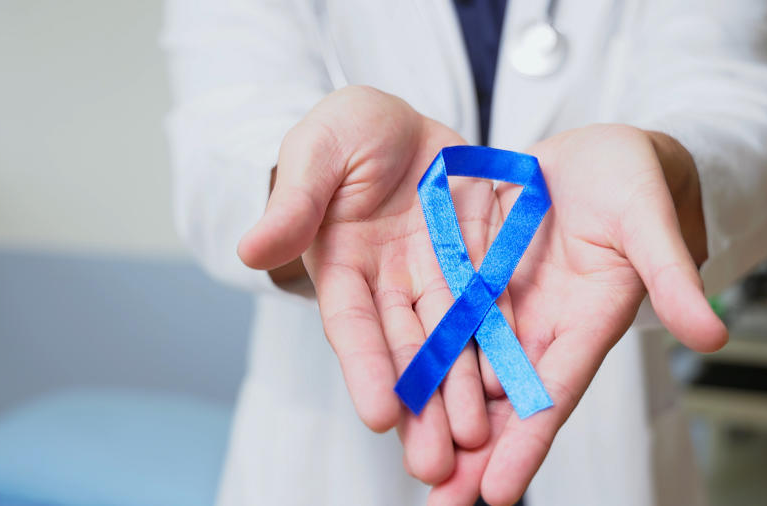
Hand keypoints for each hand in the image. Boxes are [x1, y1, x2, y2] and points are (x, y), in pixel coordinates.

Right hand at [237, 86, 498, 483]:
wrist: (400, 121)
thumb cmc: (347, 131)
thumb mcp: (319, 151)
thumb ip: (296, 201)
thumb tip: (251, 251)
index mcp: (342, 263)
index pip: (353, 324)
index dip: (366, 367)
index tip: (378, 415)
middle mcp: (389, 282)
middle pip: (406, 349)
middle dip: (421, 404)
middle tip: (436, 462)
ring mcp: (435, 273)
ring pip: (451, 339)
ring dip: (464, 390)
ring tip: (480, 442)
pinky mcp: (476, 257)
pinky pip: (492, 302)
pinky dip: (500, 343)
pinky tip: (515, 383)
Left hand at [429, 125, 727, 504]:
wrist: (602, 152)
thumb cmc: (638, 182)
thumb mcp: (652, 222)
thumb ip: (672, 277)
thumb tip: (714, 336)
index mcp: (589, 320)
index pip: (555, 392)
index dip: (527, 443)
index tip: (495, 494)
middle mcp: (544, 322)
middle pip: (507, 398)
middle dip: (473, 453)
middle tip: (438, 503)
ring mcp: (508, 300)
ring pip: (470, 365)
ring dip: (440, 412)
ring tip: (411, 461)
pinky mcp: (478, 271)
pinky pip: (446, 313)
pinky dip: (425, 352)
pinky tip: (396, 383)